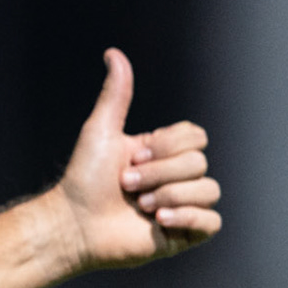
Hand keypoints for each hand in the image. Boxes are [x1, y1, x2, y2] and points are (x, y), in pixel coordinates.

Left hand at [56, 48, 221, 268]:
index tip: (133, 155)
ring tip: (141, 206)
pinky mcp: (184, 234)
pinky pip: (213, 222)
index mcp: (164, 153)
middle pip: (199, 162)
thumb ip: (116, 94)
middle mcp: (176, 178)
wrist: (74, 223)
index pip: (196, 136)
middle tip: (126, 184)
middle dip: (159, 172)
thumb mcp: (101, 130)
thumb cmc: (83, 179)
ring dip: (169, 194)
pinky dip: (188, 217)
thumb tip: (113, 53)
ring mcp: (182, 206)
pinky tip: (159, 221)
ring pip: (209, 190)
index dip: (168, 144)